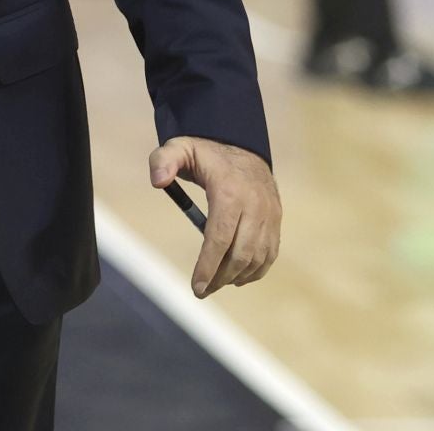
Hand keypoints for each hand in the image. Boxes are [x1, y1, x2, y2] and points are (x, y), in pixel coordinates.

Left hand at [149, 136, 280, 298]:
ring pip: (258, 257)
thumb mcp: (179, 148)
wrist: (241, 143)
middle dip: (220, 277)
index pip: (219, 238)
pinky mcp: (276, 218)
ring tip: (216, 284)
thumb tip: (157, 182)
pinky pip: (270, 252)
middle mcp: (254, 205)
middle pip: (240, 253)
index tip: (196, 287)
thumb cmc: (204, 152)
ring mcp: (269, 213)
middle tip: (202, 290)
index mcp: (229, 192)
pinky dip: (256, 269)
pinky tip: (238, 277)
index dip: (208, 266)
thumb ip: (163, 161)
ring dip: (237, 276)